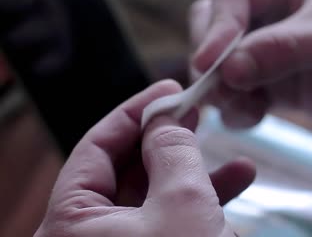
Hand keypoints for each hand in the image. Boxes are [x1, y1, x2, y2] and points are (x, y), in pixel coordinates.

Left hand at [34, 80, 254, 236]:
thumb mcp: (183, 203)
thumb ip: (172, 150)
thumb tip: (166, 119)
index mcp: (70, 224)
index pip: (97, 146)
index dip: (136, 112)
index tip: (169, 91)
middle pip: (126, 170)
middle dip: (170, 142)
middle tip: (198, 114)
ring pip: (154, 198)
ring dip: (197, 175)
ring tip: (236, 158)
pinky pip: (170, 222)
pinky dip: (201, 204)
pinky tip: (237, 186)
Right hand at [190, 0, 311, 128]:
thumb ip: (281, 50)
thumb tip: (229, 70)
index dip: (216, 29)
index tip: (209, 63)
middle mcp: (268, 17)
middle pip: (215, 33)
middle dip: (211, 62)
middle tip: (218, 89)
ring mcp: (270, 54)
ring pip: (224, 70)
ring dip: (222, 91)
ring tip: (239, 107)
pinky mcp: (277, 86)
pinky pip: (244, 98)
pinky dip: (240, 110)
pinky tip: (252, 117)